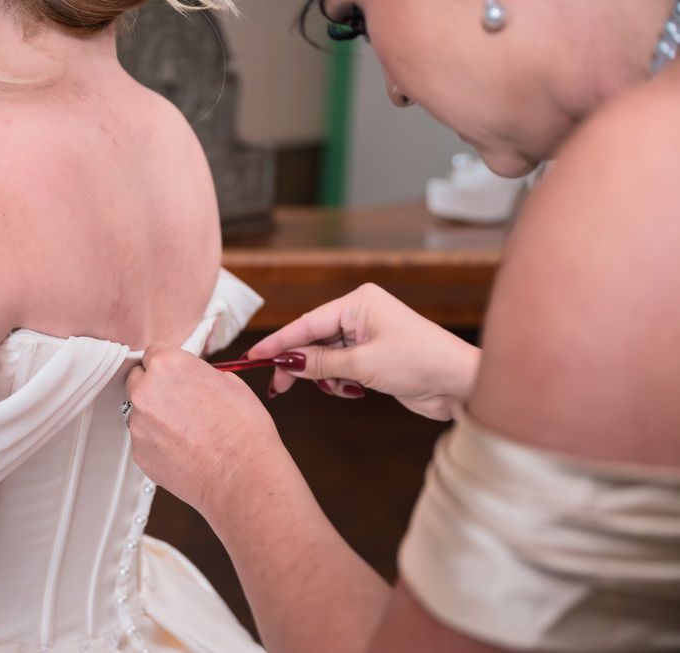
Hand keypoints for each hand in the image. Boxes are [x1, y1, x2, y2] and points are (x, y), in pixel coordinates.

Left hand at [126, 345, 286, 521]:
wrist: (242, 475)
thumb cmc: (243, 431)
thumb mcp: (229, 382)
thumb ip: (198, 373)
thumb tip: (190, 376)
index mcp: (167, 365)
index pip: (153, 352)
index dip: (168, 363)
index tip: (174, 372)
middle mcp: (145, 392)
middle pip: (138, 379)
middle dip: (155, 386)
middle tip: (180, 399)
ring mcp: (139, 425)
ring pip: (140, 411)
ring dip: (156, 415)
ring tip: (188, 429)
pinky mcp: (139, 453)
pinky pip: (144, 439)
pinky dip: (158, 441)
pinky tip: (184, 447)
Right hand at [250, 283, 480, 420]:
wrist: (461, 384)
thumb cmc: (421, 362)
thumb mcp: (363, 365)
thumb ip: (320, 363)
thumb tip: (287, 363)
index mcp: (359, 303)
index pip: (306, 322)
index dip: (278, 342)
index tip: (253, 357)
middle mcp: (361, 314)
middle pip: (313, 339)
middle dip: (299, 364)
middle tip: (279, 387)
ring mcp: (368, 335)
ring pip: (325, 356)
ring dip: (323, 376)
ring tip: (338, 389)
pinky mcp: (374, 356)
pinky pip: (340, 366)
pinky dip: (338, 380)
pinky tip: (350, 390)